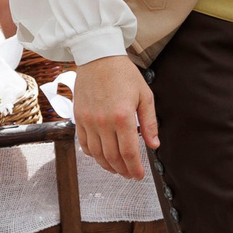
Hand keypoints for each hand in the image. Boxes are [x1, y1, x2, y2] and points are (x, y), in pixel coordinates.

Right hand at [71, 53, 157, 180]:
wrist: (97, 56)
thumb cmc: (123, 73)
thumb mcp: (144, 95)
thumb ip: (149, 122)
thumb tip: (154, 144)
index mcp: (123, 117)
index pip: (128, 153)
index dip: (134, 168)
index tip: (139, 176)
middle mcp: (103, 122)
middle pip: (112, 157)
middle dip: (122, 170)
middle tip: (129, 175)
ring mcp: (88, 121)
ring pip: (97, 154)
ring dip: (107, 166)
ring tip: (117, 169)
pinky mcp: (78, 117)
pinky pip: (84, 144)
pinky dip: (92, 155)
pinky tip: (101, 156)